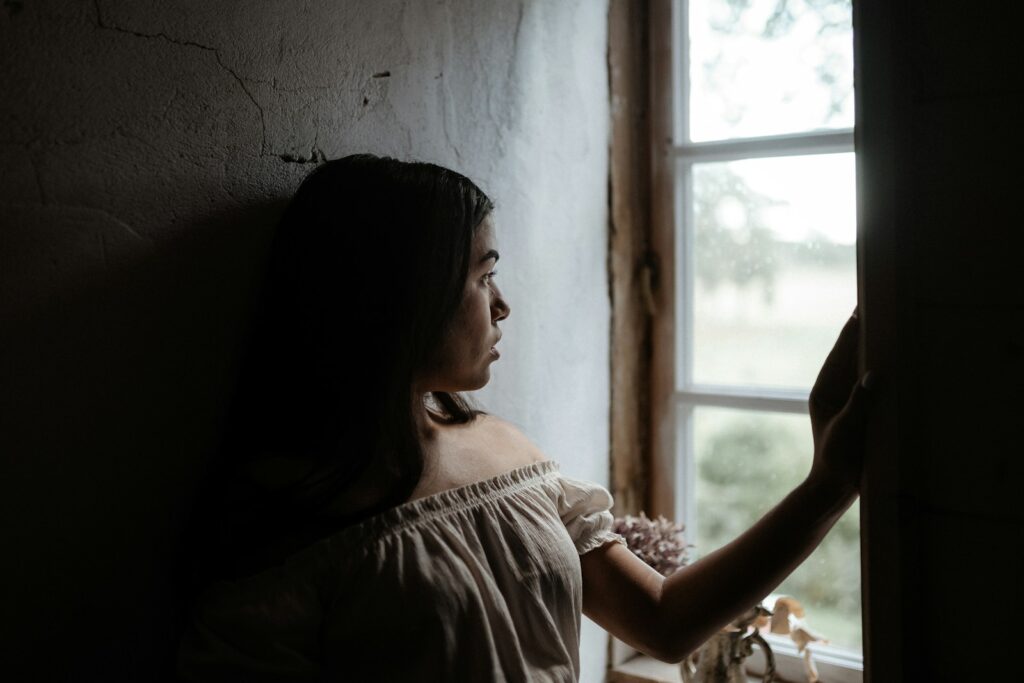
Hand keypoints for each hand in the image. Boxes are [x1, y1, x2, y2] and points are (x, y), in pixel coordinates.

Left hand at [806, 307, 875, 495]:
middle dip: (863, 334)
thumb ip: (859, 402)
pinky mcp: (861, 409)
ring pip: (861, 367)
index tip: (861, 309)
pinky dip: (882, 370)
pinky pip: (871, 384)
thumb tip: (873, 374)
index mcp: (824, 390)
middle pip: (850, 355)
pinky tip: (895, 361)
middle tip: (877, 308)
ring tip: (888, 326)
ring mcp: (847, 399)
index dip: (850, 331)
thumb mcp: (847, 430)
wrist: (835, 486)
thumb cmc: (836, 459)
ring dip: (873, 349)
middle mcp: (834, 390)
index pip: (839, 354)